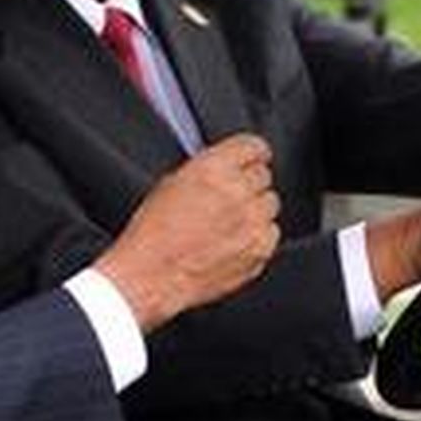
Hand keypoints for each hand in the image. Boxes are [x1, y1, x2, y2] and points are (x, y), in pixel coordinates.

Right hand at [94, 134, 279, 331]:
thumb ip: (207, 169)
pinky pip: (271, 232)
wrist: (150, 275)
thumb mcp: (171, 182)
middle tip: (231, 196)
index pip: (254, 146)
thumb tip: (226, 167)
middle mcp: (237, 192)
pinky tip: (234, 240)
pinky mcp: (259, 250)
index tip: (252, 157)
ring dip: (255, 208)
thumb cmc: (153, 232)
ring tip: (229, 221)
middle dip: (249, 182)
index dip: (252, 153)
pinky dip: (258, 234)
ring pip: (270, 204)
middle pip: (264, 175)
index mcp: (214, 169)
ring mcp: (252, 223)